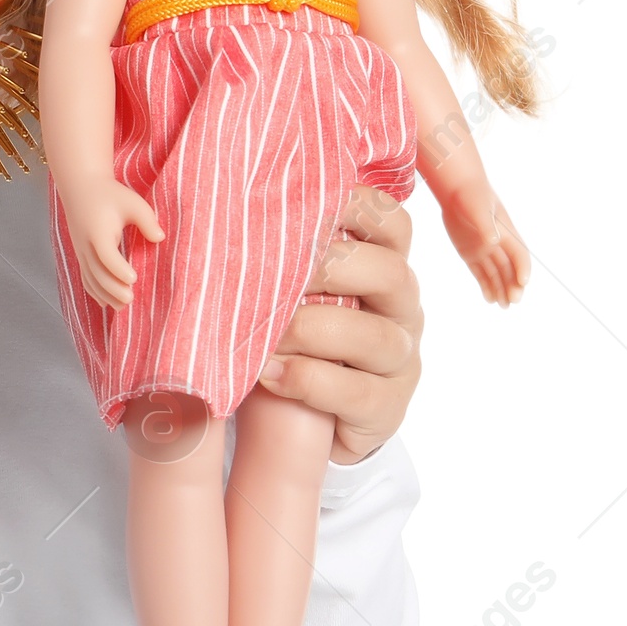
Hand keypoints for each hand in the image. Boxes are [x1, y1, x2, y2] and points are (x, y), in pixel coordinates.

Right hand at [57, 175, 164, 309]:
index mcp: (98, 230)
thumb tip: (160, 238)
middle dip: (112, 288)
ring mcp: (80, 251)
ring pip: (90, 279)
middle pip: (97, 272)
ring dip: (105, 295)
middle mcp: (86, 244)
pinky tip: (107, 303)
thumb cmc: (111, 195)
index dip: (118, 269)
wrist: (81, 188)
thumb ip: (147, 220)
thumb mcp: (133, 202)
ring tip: (122, 306)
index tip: (133, 279)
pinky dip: (95, 292)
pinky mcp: (80, 255)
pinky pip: (85, 278)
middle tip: (130, 299)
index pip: (106, 254)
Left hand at [256, 186, 422, 465]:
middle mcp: (402, 309)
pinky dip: (308, 380)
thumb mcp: (290, 290)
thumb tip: (224, 208)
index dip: (356, 207)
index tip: (305, 203)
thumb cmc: (289, 337)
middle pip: (391, 273)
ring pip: (375, 337)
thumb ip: (280, 252)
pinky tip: (269, 373)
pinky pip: (358, 393)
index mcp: (383, 266)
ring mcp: (400, 360)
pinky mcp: (388, 408)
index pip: (392, 224)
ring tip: (263, 335)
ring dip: (310, 330)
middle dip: (328, 269)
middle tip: (272, 275)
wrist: (300, 422)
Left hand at [441, 180, 528, 305]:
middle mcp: (499, 244)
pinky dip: (486, 286)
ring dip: (502, 290)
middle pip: (510, 268)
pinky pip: (481, 273)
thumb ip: (486, 225)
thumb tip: (494, 240)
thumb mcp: (478, 207)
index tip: (523, 283)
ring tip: (504, 306)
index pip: (519, 254)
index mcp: (506, 233)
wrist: (457, 189)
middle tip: (514, 301)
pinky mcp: (470, 253)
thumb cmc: (471, 195)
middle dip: (513, 285)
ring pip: (497, 274)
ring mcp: (485, 249)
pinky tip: (490, 299)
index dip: (523, 268)